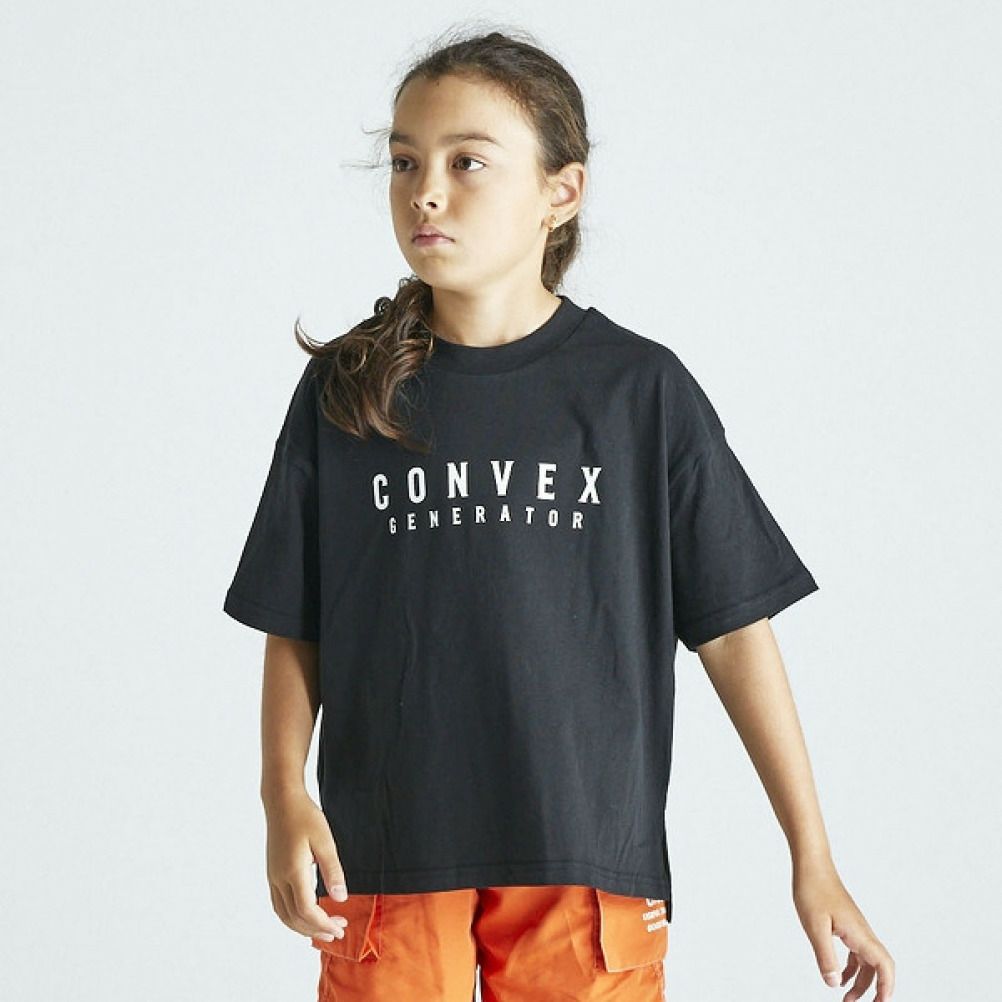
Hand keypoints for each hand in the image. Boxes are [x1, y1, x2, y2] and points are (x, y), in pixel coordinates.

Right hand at [264, 787, 349, 942]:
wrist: (282, 802)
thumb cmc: (305, 817)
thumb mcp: (325, 841)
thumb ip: (333, 870)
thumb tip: (341, 898)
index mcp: (293, 872)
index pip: (306, 910)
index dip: (323, 923)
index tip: (340, 927)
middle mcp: (279, 879)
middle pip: (294, 918)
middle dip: (316, 929)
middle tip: (338, 931)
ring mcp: (273, 878)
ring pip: (284, 915)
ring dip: (303, 927)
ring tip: (324, 928)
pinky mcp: (272, 874)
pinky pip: (279, 905)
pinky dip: (293, 917)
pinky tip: (307, 914)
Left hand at [792, 858, 894, 1000]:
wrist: (811, 865)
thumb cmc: (813, 889)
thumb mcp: (815, 927)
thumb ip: (825, 956)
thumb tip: (833, 983)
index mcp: (859, 933)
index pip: (884, 965)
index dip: (887, 987)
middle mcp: (862, 932)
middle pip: (878, 968)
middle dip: (874, 990)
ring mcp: (855, 928)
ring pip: (866, 961)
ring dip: (860, 981)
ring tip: (846, 998)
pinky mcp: (846, 924)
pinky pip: (855, 952)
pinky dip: (850, 968)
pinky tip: (837, 976)